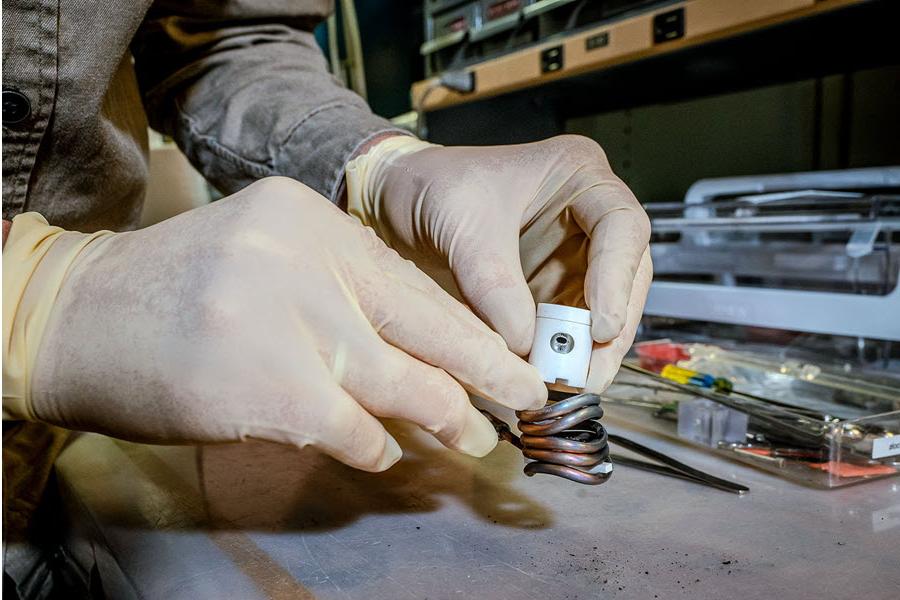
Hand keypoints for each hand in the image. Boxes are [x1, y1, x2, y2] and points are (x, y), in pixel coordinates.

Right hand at [13, 178, 544, 470]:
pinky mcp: (273, 389)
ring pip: (404, 383)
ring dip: (447, 420)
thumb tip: (417, 352)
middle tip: (529, 399)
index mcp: (312, 219)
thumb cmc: (177, 294)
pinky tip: (386, 454)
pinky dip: (378, 447)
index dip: (467, 328)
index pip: (413, 283)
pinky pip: (357, 429)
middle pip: (427, 326)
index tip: (508, 357)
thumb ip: (340, 295)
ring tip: (476, 439)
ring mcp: (290, 322)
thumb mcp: (266, 260)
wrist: (77, 318)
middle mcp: (307, 259)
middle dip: (488, 372)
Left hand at [346, 135, 651, 390]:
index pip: (622, 226)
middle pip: (625, 275)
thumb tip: (524, 343)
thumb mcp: (460, 224)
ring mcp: (570, 255)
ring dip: (590, 350)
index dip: (617, 279)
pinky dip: (561, 355)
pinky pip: (568, 327)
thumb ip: (492, 282)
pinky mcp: (548, 290)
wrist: (394, 198)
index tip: (600, 326)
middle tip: (590, 373)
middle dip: (611, 327)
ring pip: (603, 308)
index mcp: (577, 173)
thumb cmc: (430, 185)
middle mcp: (585, 215)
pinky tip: (550, 380)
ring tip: (571, 385)